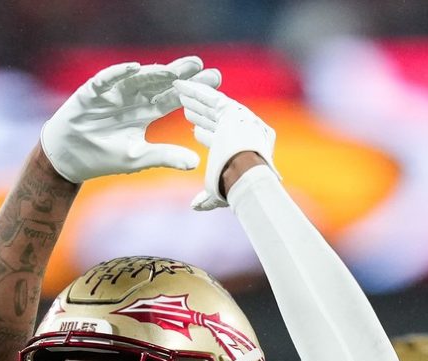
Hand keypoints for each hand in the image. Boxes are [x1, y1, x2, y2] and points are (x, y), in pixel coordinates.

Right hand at [39, 56, 220, 184]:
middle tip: (201, 65)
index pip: (173, 98)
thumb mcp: (138, 158)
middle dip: (179, 74)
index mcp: (145, 113)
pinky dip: (119, 73)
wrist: (69, 158)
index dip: (191, 91)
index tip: (214, 82)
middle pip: (160, 83)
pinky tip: (133, 68)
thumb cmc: (104, 157)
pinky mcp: (93, 92)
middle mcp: (133, 98)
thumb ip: (165, 156)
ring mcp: (114, 93)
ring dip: (154, 72)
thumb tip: (196, 164)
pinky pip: (107, 79)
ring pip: (138, 78)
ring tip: (172, 69)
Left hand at [176, 79, 278, 211]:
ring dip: (194, 97)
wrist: (249, 177)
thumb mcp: (219, 193)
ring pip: (212, 105)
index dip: (207, 132)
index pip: (221, 137)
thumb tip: (195, 206)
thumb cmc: (236, 190)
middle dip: (199, 111)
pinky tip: (180, 86)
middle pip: (216, 117)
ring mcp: (240, 118)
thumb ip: (207, 199)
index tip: (195, 130)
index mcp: (242, 148)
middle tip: (184, 105)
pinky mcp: (232, 110)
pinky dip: (194, 91)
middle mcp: (244, 129)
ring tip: (178, 91)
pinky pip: (210, 97)